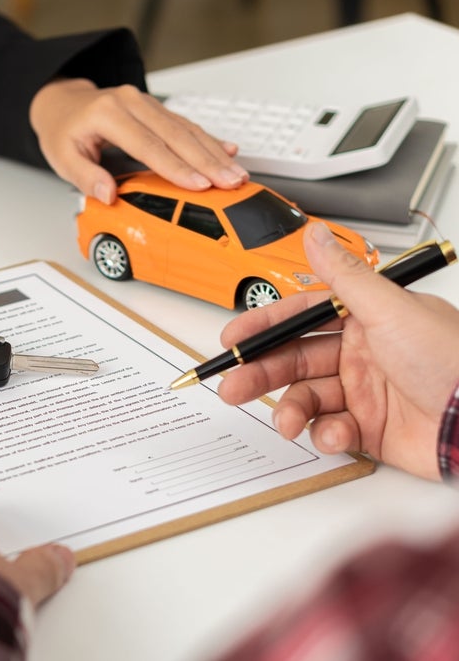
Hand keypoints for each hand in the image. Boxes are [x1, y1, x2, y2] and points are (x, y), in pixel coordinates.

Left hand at [29, 78, 247, 203]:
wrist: (62, 103)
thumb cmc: (63, 131)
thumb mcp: (62, 158)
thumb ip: (85, 177)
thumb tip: (108, 195)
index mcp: (108, 114)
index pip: (148, 145)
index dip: (176, 167)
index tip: (199, 184)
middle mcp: (131, 102)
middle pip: (176, 135)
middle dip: (207, 161)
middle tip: (231, 181)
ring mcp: (145, 102)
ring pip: (186, 128)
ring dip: (214, 152)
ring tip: (237, 173)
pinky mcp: (155, 108)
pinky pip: (185, 124)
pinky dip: (208, 139)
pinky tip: (229, 151)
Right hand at [217, 222, 458, 479]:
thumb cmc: (453, 361)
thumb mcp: (390, 309)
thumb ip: (344, 274)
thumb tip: (315, 234)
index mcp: (366, 320)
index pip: (301, 317)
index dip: (264, 327)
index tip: (233, 337)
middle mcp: (362, 354)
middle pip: (294, 359)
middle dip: (261, 372)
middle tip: (234, 385)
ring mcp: (364, 393)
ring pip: (306, 398)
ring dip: (291, 409)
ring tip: (288, 421)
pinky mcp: (370, 430)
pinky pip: (330, 430)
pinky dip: (326, 435)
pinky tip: (336, 433)